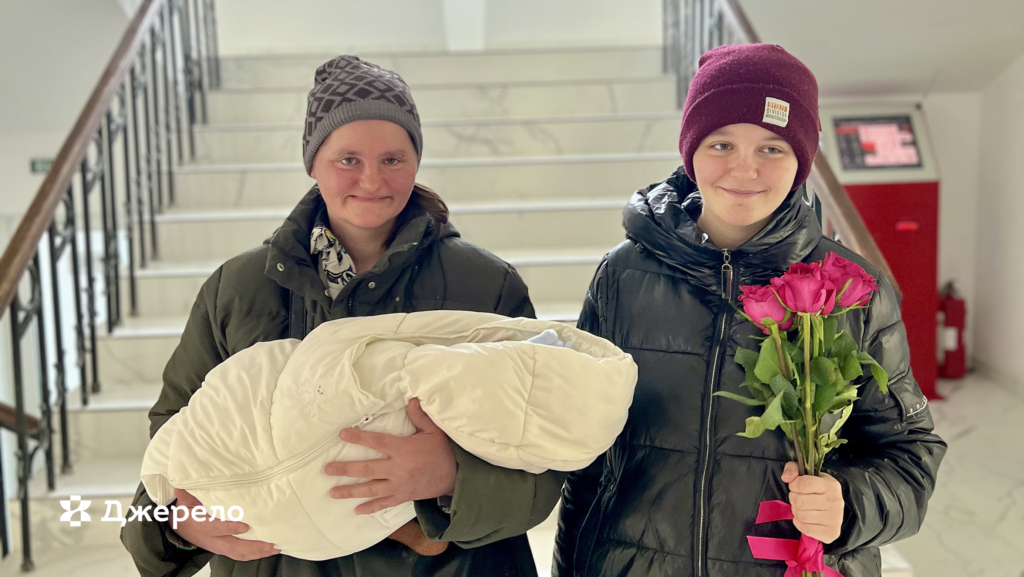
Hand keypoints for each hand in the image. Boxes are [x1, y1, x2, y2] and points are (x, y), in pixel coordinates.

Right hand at [171, 489, 280, 560]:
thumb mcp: (185, 501)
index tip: (245, 526)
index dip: (230, 528)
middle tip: (270, 543)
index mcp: (202, 525)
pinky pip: (241, 555)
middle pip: (233, 547)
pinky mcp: (224, 549)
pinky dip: (256, 555)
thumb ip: (189, 494)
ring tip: (275, 548)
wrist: (180, 528)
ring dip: (258, 552)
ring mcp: (219, 546)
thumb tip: (181, 487)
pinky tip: (270, 551)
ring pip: (239, 553)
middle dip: (252, 546)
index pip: (216, 528)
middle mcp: (212, 539)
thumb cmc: (186, 512)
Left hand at [327, 398, 456, 514]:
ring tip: (333, 492)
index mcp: (403, 449)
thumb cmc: (443, 451)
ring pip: (371, 489)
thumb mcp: (434, 431)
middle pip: (367, 469)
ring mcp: (399, 485)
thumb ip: (420, 416)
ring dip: (351, 491)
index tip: (342, 434)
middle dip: (346, 469)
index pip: (376, 441)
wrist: (456, 476)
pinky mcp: (403, 496)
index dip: (359, 437)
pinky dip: (370, 508)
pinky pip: (384, 504)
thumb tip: (411, 398)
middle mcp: (397, 468)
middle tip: (328, 470)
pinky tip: (357, 510)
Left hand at [782, 462, 844, 543]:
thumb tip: (786, 477)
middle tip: (797, 498)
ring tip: (801, 508)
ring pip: (802, 515)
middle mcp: (835, 501)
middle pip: (800, 501)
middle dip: (793, 498)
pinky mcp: (831, 532)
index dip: (794, 485)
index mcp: (831, 485)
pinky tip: (804, 519)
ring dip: (796, 511)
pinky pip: (806, 528)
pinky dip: (799, 523)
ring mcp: (835, 518)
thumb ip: (793, 469)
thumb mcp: (807, 474)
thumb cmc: (817, 490)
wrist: (833, 509)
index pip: (803, 483)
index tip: (796, 486)